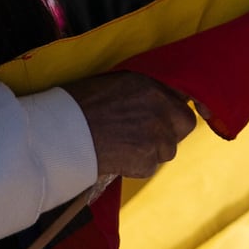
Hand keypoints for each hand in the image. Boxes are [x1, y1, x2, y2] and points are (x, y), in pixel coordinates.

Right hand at [64, 71, 196, 179]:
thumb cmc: (81, 103)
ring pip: (167, 148)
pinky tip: (117, 154)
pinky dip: (137, 164)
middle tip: (147, 131)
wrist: (63, 133)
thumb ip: (145, 90)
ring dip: (152, 148)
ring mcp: (157, 139)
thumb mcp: (117, 83)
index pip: (183, 98)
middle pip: (185, 124)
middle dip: (171, 129)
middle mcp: (161, 111)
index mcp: (152, 87)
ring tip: (124, 143)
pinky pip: (150, 166)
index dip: (173, 108)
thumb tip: (160, 98)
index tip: (166, 114)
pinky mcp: (147, 163)